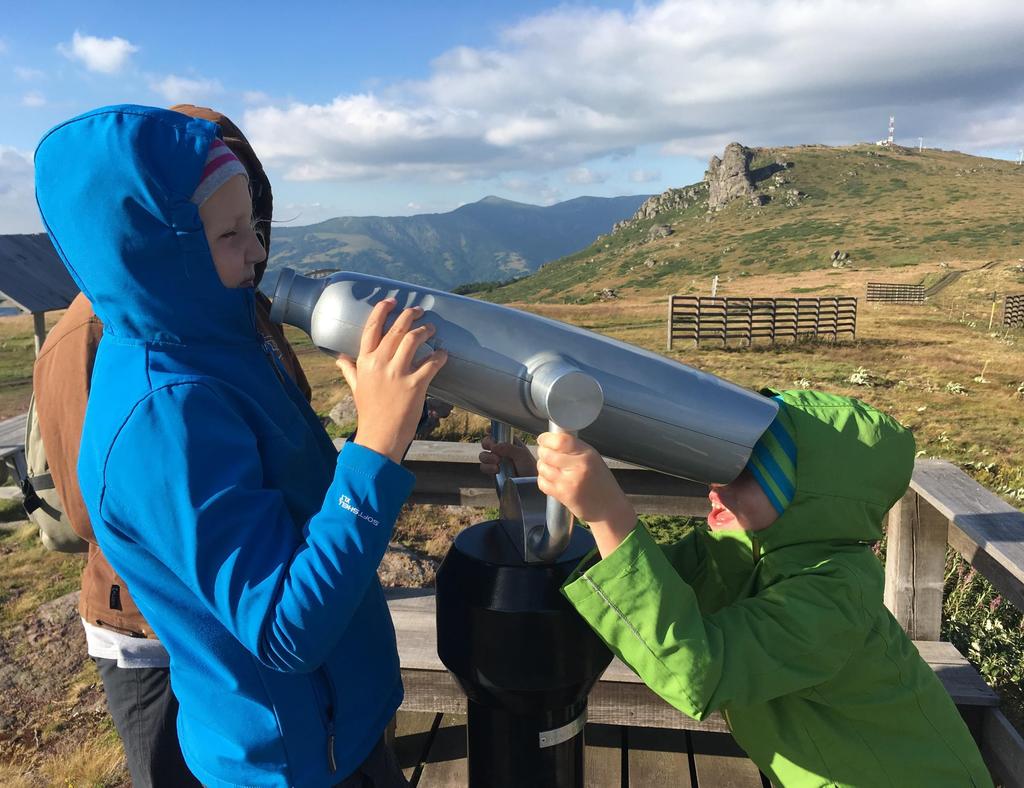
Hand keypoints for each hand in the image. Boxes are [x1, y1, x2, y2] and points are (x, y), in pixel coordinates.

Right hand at [336, 299, 447, 462]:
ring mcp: (397, 373)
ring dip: (426, 331)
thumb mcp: (356, 388)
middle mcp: (379, 363)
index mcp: (364, 361)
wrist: (380, 437)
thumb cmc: (369, 412)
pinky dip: (440, 356)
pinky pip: (431, 362)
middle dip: (411, 316)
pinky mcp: (414, 385)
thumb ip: (350, 370)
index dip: (383, 310)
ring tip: (432, 330)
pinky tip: (443, 354)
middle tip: (420, 312)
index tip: (393, 301)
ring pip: (414, 340)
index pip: (372, 327)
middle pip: (397, 329)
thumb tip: (339, 358)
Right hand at [479, 435, 536, 476]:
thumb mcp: (522, 455)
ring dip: (487, 457)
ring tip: (497, 462)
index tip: (488, 430)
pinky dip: (487, 467)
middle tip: (493, 447)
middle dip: (487, 443)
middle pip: (486, 442)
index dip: (491, 430)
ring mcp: (496, 462)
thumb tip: (494, 446)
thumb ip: (508, 448)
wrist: (529, 485)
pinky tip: (496, 470)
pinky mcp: (492, 472)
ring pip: (483, 455)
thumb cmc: (530, 468)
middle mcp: (501, 451)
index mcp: (509, 443)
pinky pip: (484, 467)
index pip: (498, 433)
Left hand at [536, 432, 635, 556]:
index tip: (543, 439)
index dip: (547, 439)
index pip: (561, 441)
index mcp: (587, 454)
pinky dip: (543, 480)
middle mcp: (578, 467)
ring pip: (542, 468)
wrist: (609, 508)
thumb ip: (575, 448)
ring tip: (550, 468)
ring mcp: (569, 482)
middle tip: (545, 454)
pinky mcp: (562, 495)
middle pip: (547, 454)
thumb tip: (552, 439)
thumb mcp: (593, 459)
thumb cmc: (601, 482)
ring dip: (542, 466)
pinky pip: (542, 482)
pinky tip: (551, 479)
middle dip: (542, 452)